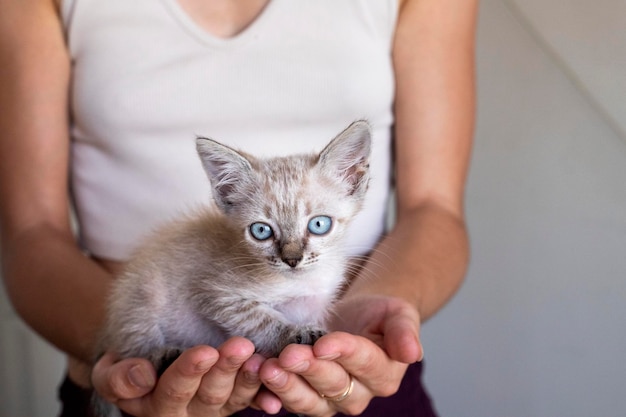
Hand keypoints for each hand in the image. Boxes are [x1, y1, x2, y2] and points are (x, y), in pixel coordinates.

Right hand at [92, 337, 263, 416]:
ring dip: (251, 379)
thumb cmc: (128, 367)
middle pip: (212, 394)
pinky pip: (255, 399)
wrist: (148, 364)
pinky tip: (277, 391)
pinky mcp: (237, 400)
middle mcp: (191, 412)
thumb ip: (120, 378)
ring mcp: (217, 408)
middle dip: (226, 369)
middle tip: (240, 347)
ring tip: (260, 359)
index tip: (205, 351)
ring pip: (237, 397)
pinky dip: (266, 394)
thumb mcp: (111, 374)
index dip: (190, 371)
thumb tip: (142, 376)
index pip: (175, 389)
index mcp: (159, 406)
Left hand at [255, 295, 422, 415]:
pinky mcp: (307, 395)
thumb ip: (404, 331)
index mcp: (384, 374)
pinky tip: (256, 377)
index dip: (343, 353)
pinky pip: (289, 400)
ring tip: (267, 369)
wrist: (359, 317)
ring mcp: (331, 399)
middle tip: (288, 355)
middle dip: (310, 370)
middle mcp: (359, 393)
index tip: (323, 343)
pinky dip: (272, 392)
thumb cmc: (380, 314)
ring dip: (286, 386)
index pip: (363, 363)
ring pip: (309, 401)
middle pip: (334, 385)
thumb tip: (412, 353)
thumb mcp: (398, 313)